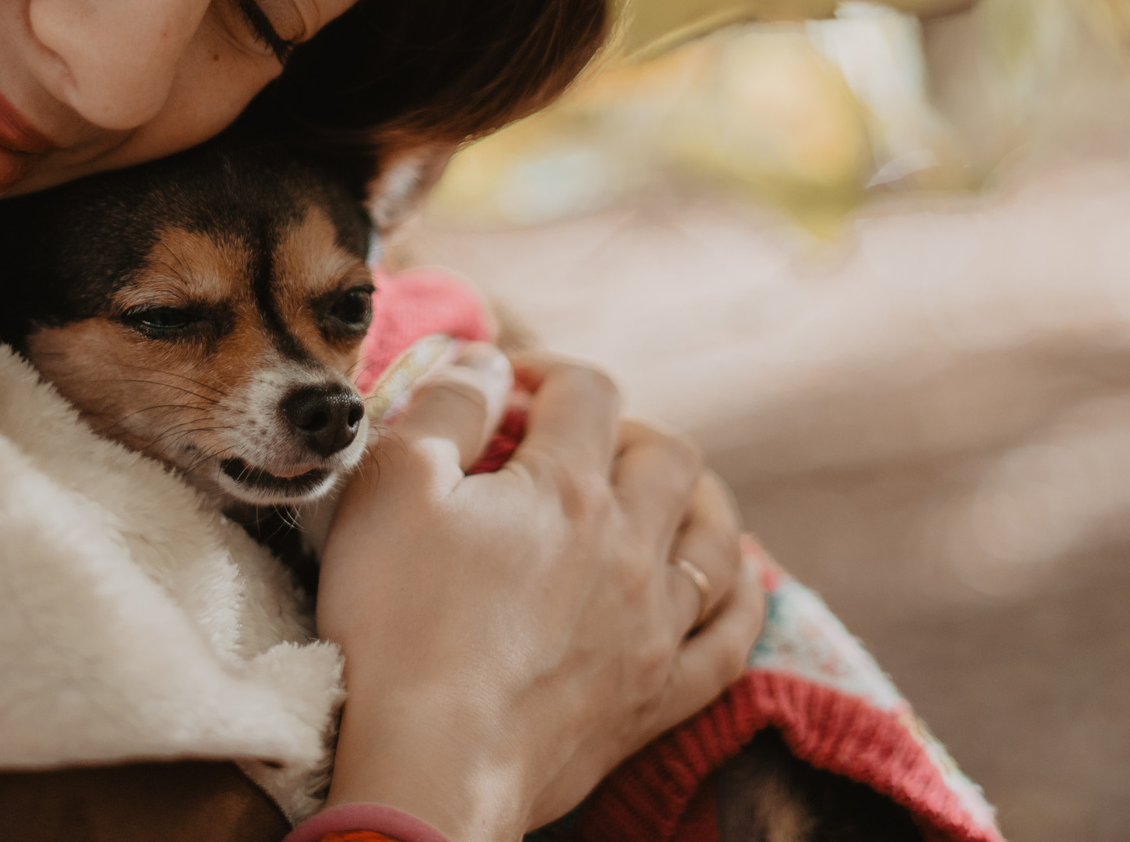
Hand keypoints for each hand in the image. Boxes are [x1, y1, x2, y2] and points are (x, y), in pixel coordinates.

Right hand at [315, 347, 763, 841]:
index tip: (506, 389)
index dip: (547, 371)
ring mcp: (654, 626)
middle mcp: (630, 547)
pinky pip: (731, 639)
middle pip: (668, 455)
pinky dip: (737, 598)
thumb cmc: (398, 624)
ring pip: (715, 539)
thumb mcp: (392, 486)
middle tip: (573, 445)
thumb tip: (486, 362)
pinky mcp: (657, 698)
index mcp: (568, 487)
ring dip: (694, 500)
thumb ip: (446, 407)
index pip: (587, 392)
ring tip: (658, 496)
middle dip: (626, 430)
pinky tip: (727, 581)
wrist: (430, 767)